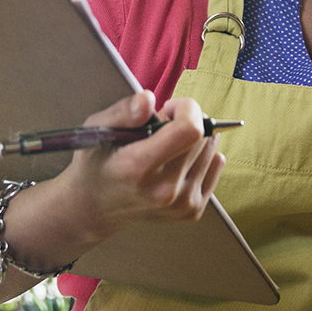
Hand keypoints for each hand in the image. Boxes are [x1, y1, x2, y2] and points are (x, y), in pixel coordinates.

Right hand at [62, 90, 224, 241]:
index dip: (186, 109)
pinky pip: (216, 165)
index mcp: (138, 168)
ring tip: (166, 146)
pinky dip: (201, 156)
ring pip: (211, 149)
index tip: (168, 109)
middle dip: (187, 120)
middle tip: (161, 127)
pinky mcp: (192, 211)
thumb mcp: (97, 130)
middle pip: (202, 137)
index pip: (189, 130)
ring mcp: (181, 205)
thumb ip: (122, 112)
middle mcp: (163, 191)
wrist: (95, 208)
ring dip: (194, 138)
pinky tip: (177, 160)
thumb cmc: (97, 164)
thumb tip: (148, 99)